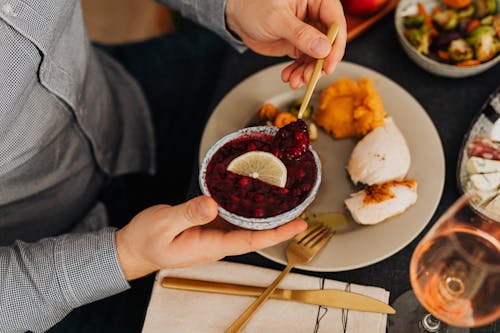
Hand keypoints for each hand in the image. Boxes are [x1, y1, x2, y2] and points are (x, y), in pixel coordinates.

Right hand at [115, 195, 306, 279]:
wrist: (133, 249)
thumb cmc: (146, 240)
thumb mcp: (163, 224)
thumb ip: (188, 213)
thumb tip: (212, 203)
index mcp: (210, 246)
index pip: (251, 240)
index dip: (277, 233)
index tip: (299, 224)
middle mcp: (217, 242)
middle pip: (255, 233)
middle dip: (280, 223)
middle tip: (302, 206)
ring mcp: (213, 235)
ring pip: (245, 225)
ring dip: (266, 214)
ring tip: (286, 198)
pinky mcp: (208, 226)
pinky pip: (232, 217)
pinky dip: (246, 207)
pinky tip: (253, 194)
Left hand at [226, 0, 346, 88]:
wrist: (236, 16)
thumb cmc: (253, 5)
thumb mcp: (277, 19)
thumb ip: (300, 34)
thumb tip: (323, 48)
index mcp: (316, 0)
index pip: (335, 22)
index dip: (336, 45)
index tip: (329, 64)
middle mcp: (315, 16)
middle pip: (329, 43)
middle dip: (320, 64)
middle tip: (310, 76)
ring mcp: (308, 32)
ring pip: (317, 56)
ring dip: (308, 72)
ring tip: (295, 80)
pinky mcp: (298, 45)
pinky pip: (304, 62)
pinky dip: (298, 72)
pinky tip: (289, 77)